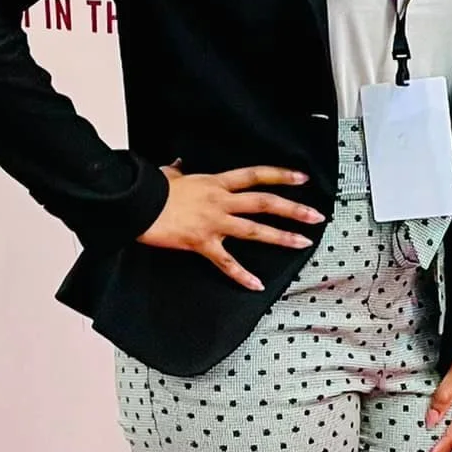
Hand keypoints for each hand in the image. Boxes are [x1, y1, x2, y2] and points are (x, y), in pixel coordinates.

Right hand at [135, 164, 322, 290]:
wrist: (135, 204)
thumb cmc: (151, 190)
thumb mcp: (170, 175)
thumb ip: (181, 172)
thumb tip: (181, 166)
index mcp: (216, 183)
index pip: (255, 175)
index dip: (281, 175)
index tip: (302, 179)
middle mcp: (220, 201)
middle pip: (264, 203)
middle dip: (293, 209)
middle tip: (316, 215)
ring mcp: (213, 223)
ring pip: (254, 230)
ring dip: (280, 237)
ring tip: (302, 242)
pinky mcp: (201, 243)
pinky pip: (226, 262)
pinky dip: (241, 275)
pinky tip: (256, 285)